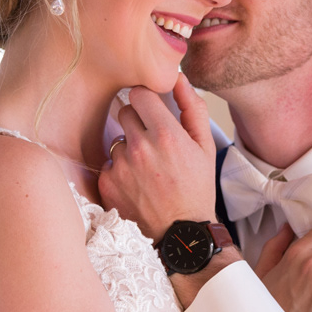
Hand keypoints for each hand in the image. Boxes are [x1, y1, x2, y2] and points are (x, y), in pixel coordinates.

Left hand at [99, 74, 217, 241]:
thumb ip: (192, 108)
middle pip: (125, 112)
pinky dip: (119, 170)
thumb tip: (178, 78)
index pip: (138, 94)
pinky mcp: (106, 184)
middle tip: (152, 141)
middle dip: (137, 121)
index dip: (146, 100)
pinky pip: (108, 164)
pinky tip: (136, 184)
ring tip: (146, 168)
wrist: (181, 233)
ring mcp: (120, 167)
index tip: (151, 109)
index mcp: (166, 135)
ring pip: (117, 140)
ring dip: (128, 148)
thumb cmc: (196, 189)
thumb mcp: (205, 147)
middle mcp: (140, 148)